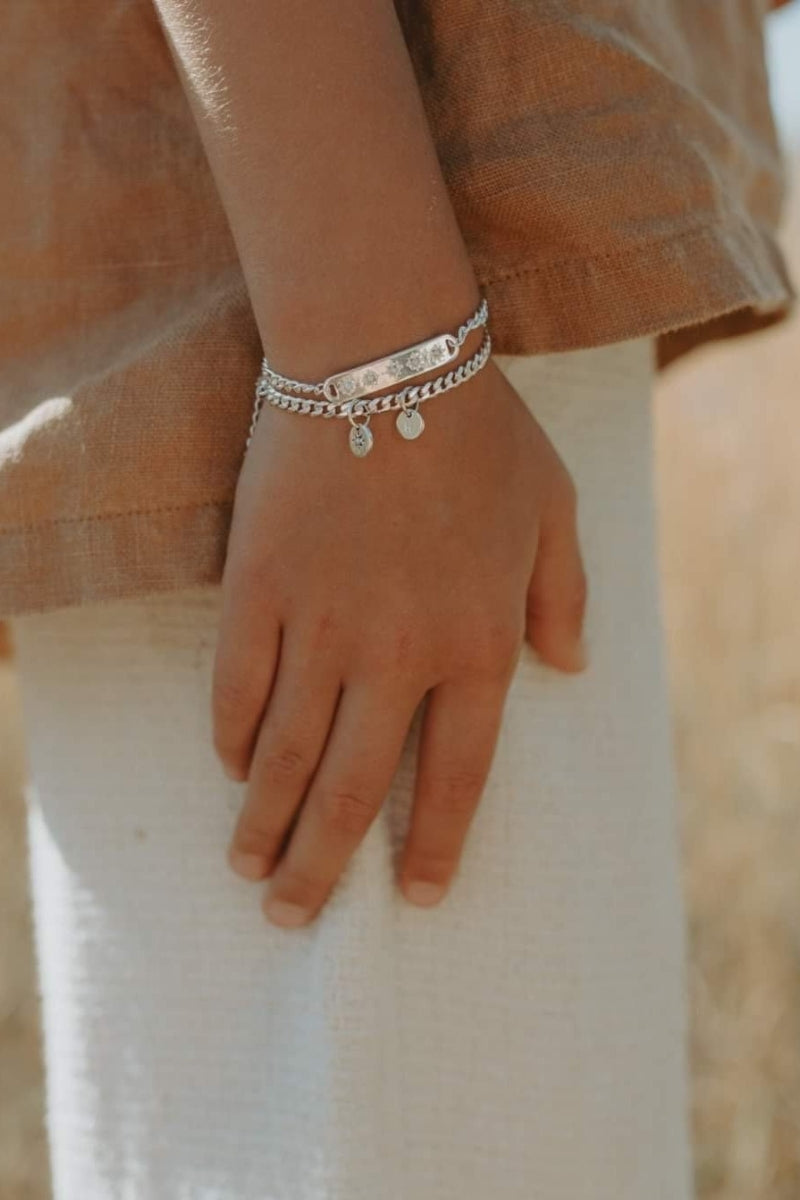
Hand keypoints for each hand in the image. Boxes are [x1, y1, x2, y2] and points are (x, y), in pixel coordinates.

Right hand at [213, 358, 586, 926]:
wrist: (385, 356)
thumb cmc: (481, 431)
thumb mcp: (554, 509)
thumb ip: (565, 596)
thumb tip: (570, 670)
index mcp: (477, 644)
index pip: (457, 776)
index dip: (432, 845)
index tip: (415, 896)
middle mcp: (398, 655)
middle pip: (354, 790)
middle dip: (322, 866)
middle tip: (295, 916)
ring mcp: (321, 626)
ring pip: (285, 755)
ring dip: (262, 824)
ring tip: (249, 871)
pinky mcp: (257, 590)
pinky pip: (235, 687)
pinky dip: (229, 737)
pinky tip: (228, 767)